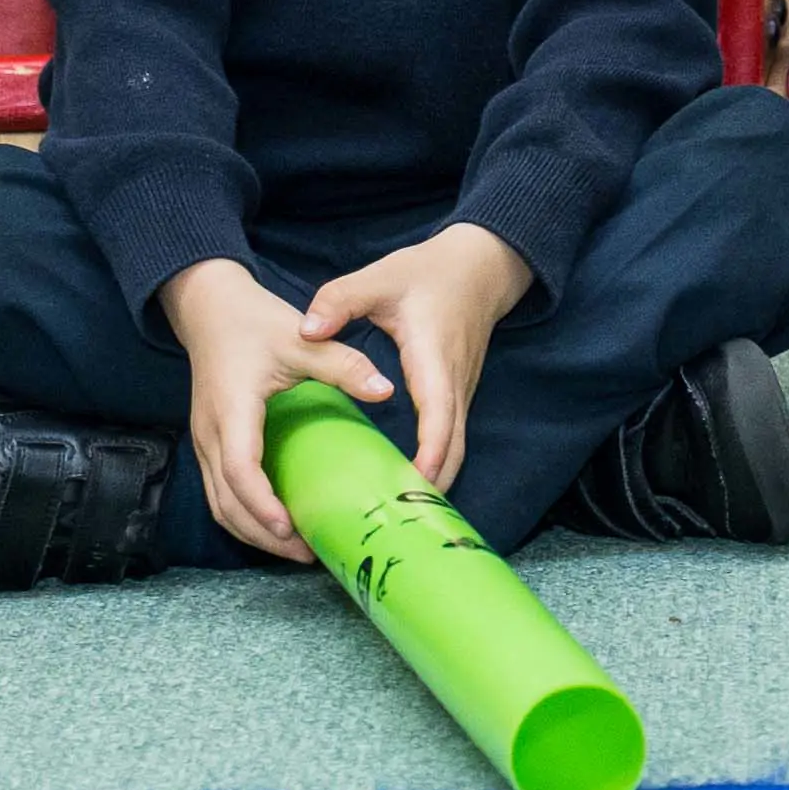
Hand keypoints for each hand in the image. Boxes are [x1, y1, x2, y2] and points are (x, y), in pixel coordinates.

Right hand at [156, 256, 393, 559]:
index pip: (240, 470)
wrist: (210, 309)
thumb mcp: (302, 339)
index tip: (291, 529)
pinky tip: (276, 523)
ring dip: (251, 531)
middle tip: (306, 553)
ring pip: (219, 503)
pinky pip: (219, 492)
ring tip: (295, 548)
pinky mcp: (209, 443)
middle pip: (226, 501)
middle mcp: (211, 433)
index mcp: (233, 410)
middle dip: (262, 534)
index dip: (262, 504)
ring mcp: (205, 441)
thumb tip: (387, 389)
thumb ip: (344, 364)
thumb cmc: (255, 323)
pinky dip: (243, 515)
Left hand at [299, 224, 530, 501]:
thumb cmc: (429, 272)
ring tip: (397, 516)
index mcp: (433, 358)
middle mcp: (453, 383)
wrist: (481, 266)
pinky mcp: (456, 394)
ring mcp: (460, 392)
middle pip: (454, 448)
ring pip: (455, 449)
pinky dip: (435, 466)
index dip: (428, 452)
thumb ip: (341, 301)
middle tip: (396, 523)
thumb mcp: (380, 278)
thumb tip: (307, 328)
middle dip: (431, 487)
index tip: (411, 483)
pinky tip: (405, 484)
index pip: (439, 415)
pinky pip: (450, 440)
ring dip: (434, 482)